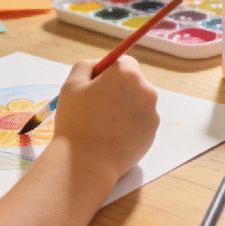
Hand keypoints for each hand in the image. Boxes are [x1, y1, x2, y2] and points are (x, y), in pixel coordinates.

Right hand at [50, 56, 158, 178]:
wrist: (86, 163)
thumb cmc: (76, 121)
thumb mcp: (72, 84)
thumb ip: (86, 66)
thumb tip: (98, 65)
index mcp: (127, 74)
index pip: (123, 62)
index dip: (107, 72)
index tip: (95, 86)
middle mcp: (146, 90)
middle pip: (133, 82)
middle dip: (117, 90)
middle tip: (96, 107)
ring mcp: (152, 113)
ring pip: (137, 103)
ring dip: (124, 107)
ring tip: (102, 124)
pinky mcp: (152, 133)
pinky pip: (140, 122)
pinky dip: (129, 125)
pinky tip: (111, 136)